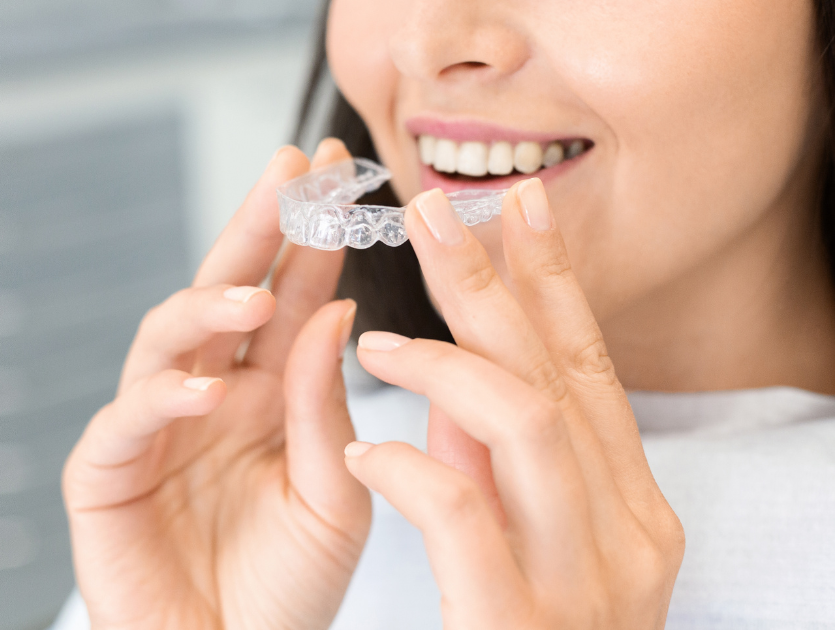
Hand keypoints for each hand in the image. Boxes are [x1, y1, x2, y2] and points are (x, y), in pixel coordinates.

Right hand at [62, 140, 370, 629]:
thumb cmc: (290, 586)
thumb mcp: (335, 494)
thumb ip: (327, 406)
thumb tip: (338, 311)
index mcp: (275, 392)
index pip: (296, 298)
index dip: (315, 238)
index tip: (343, 176)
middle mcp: (216, 393)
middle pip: (230, 291)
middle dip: (257, 227)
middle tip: (291, 169)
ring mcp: (159, 426)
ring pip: (168, 336)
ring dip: (207, 306)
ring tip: (250, 293)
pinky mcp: (108, 472)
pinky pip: (127, 419)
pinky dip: (160, 397)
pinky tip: (200, 389)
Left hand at [344, 180, 683, 627]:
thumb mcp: (522, 534)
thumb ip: (494, 460)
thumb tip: (454, 369)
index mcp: (629, 502)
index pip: (587, 366)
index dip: (552, 280)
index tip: (515, 206)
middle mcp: (625, 531)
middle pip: (559, 372)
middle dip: (495, 281)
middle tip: (438, 208)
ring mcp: (584, 580)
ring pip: (527, 422)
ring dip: (445, 362)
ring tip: (376, 338)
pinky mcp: (521, 621)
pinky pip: (465, 512)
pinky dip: (411, 463)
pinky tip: (363, 444)